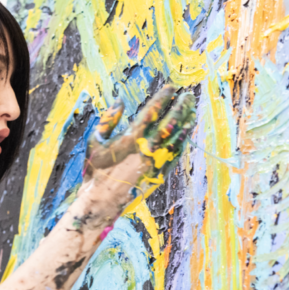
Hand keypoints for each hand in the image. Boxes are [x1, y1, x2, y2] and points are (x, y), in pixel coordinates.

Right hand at [80, 85, 196, 218]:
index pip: (152, 112)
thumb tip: (119, 100)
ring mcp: (156, 162)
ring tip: (193, 110)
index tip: (172, 88)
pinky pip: (176, 154)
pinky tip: (187, 132)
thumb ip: (108, 120)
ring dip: (186, 123)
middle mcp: (147, 149)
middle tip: (189, 96)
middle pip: (170, 123)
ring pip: (177, 138)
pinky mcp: (160, 174)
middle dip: (181, 107)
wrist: (102, 201)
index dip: (163, 98)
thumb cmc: (96, 171)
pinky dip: (183, 141)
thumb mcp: (95, 142)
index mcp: (130, 138)